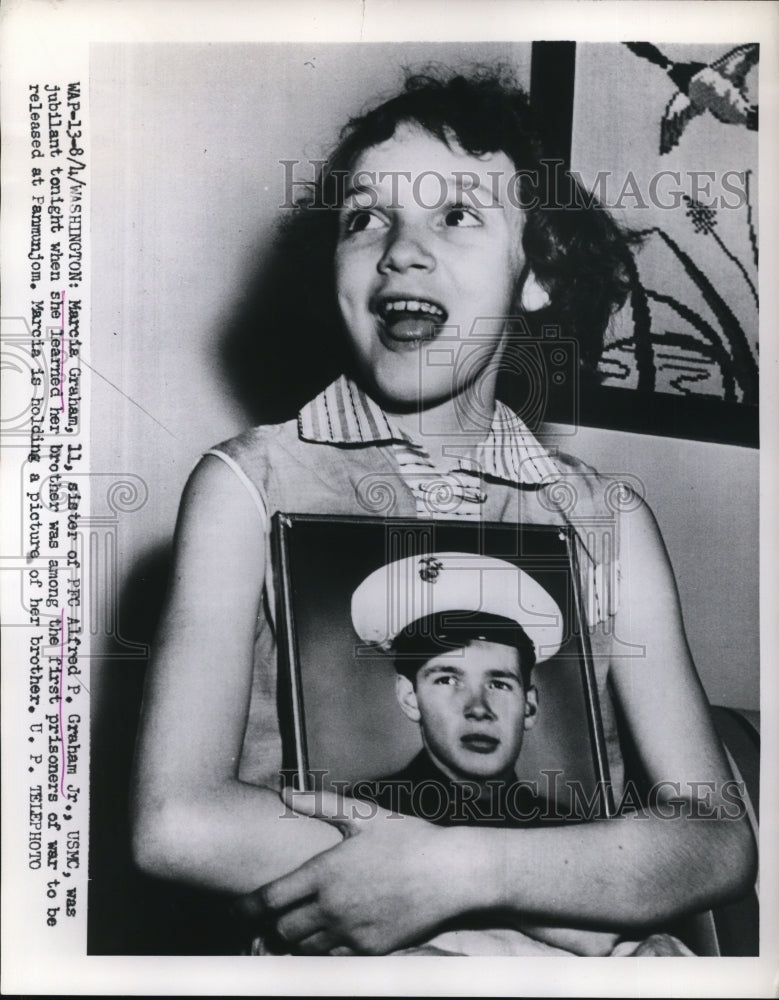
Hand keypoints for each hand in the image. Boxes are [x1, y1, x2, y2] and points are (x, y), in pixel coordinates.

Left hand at [233, 788, 463, 954]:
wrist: (452, 873)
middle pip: (283, 930)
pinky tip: (335, 932)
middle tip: (273, 917)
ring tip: (302, 925)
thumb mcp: (364, 814)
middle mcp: (333, 907)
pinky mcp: (372, 951)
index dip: (247, 908)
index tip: (235, 911)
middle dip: (274, 925)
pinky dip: (328, 949)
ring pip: (306, 948)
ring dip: (299, 939)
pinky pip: (336, 958)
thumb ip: (320, 804)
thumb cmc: (410, 838)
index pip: (270, 900)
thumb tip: (284, 791)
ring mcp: (352, 933)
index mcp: (326, 873)